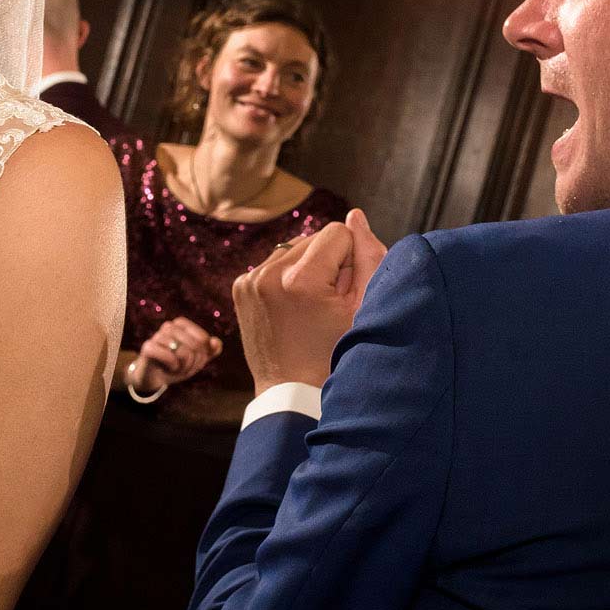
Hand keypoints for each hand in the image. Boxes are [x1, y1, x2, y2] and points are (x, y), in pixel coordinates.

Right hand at [129, 318, 223, 394]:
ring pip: (183, 352)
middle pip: (195, 346)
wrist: (153, 377)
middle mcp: (169, 326)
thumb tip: (216, 342)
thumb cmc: (176, 364)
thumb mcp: (195, 359)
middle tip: (183, 368)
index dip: (202, 355)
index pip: (203, 339)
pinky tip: (168, 368)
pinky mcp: (148, 347)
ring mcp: (157, 336)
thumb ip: (209, 351)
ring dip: (183, 367)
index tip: (193, 361)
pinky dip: (172, 366)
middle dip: (193, 363)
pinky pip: (168, 356)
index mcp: (181, 324)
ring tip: (175, 368)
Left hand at [233, 209, 387, 392]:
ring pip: (293, 247)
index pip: (337, 232)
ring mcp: (249, 280)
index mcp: (300, 279)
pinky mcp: (240, 287)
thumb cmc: (336, 356)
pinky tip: (292, 307)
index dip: (350, 260)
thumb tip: (356, 216)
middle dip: (328, 262)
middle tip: (328, 304)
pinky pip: (273, 262)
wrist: (292, 393)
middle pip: (313, 237)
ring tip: (310, 306)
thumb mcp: (364, 309)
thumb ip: (368, 257)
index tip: (345, 293)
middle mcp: (268, 274)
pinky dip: (286, 277)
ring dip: (307, 267)